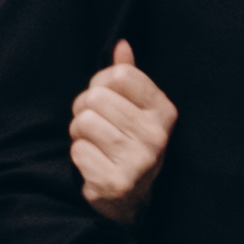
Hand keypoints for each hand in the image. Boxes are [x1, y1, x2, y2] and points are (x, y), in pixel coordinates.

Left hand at [71, 42, 175, 221]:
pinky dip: (78, 156)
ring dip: (79, 133)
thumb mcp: (135, 109)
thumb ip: (128, 77)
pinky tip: (93, 163)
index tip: (105, 99)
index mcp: (164, 112)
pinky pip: (78, 150)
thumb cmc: (127, 143)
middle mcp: (157, 136)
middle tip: (94, 125)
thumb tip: (121, 45)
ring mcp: (139, 162)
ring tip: (94, 143)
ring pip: (83, 122)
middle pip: (96, 98)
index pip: (119, 75)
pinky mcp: (116, 183)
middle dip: (85, 110)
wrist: (130, 199)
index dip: (101, 83)